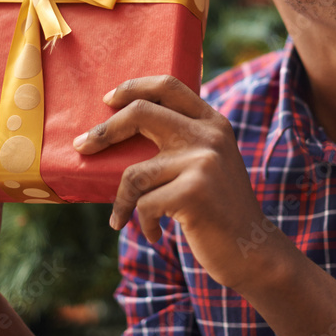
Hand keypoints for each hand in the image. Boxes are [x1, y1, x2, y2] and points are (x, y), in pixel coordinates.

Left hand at [73, 75, 275, 290]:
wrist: (253, 250)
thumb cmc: (218, 209)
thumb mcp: (209, 164)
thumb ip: (183, 141)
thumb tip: (121, 129)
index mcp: (212, 122)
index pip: (169, 85)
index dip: (133, 87)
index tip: (108, 100)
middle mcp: (209, 135)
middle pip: (142, 112)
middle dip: (105, 131)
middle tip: (83, 146)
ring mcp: (203, 161)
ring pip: (135, 172)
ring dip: (123, 200)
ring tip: (123, 218)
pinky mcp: (194, 191)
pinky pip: (143, 203)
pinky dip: (141, 223)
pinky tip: (154, 234)